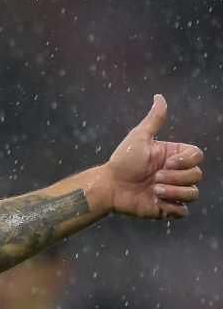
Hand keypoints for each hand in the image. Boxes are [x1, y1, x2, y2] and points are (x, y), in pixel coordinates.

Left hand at [106, 94, 202, 218]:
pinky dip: (172, 207)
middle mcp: (176, 173)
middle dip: (176, 177)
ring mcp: (172, 192)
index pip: (198, 157)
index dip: (186, 161)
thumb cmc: (122, 161)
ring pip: (193, 194)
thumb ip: (153, 120)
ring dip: (174, 192)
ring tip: (154, 190)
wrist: (109, 186)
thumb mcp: (138, 138)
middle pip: (197, 176)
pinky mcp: (165, 208)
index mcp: (175, 156)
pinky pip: (183, 211)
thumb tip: (159, 96)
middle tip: (154, 178)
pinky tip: (155, 202)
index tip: (167, 162)